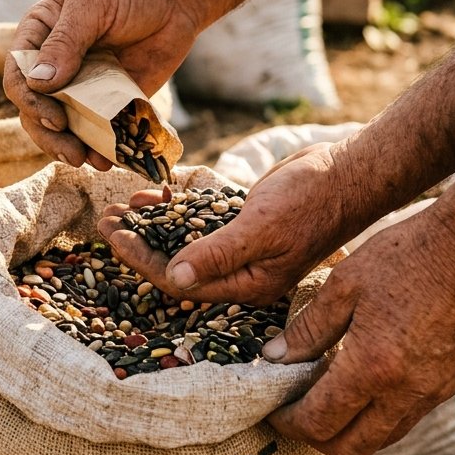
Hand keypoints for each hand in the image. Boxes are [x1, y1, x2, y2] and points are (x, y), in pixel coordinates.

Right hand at [4, 0, 200, 167]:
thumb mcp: (92, 5)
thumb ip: (66, 41)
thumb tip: (39, 82)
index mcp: (38, 36)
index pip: (18, 75)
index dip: (30, 101)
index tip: (55, 118)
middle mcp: (52, 64)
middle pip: (34, 108)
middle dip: (50, 135)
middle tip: (73, 154)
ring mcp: (79, 85)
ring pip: (62, 125)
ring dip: (72, 147)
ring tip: (92, 162)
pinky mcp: (107, 101)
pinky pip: (96, 129)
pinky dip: (100, 146)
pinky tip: (111, 159)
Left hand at [97, 143, 354, 304]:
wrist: (350, 171)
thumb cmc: (313, 200)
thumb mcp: (263, 228)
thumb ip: (219, 254)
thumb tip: (175, 278)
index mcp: (246, 284)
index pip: (179, 282)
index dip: (140, 261)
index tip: (112, 236)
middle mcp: (241, 270)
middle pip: (174, 264)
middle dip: (137, 242)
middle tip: (104, 218)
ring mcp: (242, 245)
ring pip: (183, 240)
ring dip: (151, 223)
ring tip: (121, 204)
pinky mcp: (244, 221)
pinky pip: (199, 220)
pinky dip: (175, 207)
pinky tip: (154, 192)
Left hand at [263, 209, 454, 454]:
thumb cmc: (401, 257)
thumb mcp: (341, 286)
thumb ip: (307, 329)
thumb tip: (274, 357)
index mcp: (373, 366)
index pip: (321, 421)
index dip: (288, 423)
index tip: (270, 411)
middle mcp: (406, 391)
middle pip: (351, 449)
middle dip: (315, 438)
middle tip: (291, 413)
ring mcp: (432, 393)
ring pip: (380, 440)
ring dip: (346, 431)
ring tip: (319, 398)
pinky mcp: (447, 385)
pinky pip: (403, 420)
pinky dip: (373, 416)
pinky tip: (355, 384)